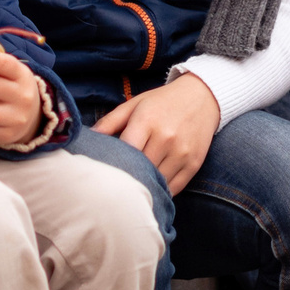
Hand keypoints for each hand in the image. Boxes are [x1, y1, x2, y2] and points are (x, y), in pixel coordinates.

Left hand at [94, 74, 219, 193]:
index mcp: (146, 121)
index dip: (113, 166)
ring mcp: (181, 152)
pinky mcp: (194, 164)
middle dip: (126, 179)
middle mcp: (165, 138)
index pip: (125, 152)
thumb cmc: (162, 102)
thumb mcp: (134, 105)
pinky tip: (151, 190)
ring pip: (157, 183)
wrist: (203, 97)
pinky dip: (161, 191)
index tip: (103, 174)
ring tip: (131, 192)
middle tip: (112, 189)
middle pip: (140, 170)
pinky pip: (174, 188)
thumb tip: (87, 139)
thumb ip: (109, 122)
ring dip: (144, 188)